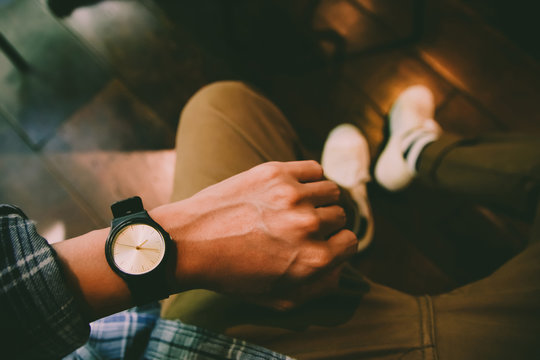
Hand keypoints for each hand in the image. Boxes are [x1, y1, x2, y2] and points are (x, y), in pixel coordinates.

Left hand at [152, 161, 357, 308]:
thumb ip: (319, 288)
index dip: (336, 244)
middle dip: (326, 222)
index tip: (320, 242)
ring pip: (331, 190)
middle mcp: (309, 225)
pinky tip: (293, 189)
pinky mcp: (275, 172)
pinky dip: (309, 177)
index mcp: (314, 258)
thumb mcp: (279, 299)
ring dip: (320, 199)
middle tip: (302, 226)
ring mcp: (292, 195)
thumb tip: (340, 268)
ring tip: (299, 206)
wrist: (191, 242)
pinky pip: (313, 169)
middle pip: (340, 215)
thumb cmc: (233, 275)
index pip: (351, 242)